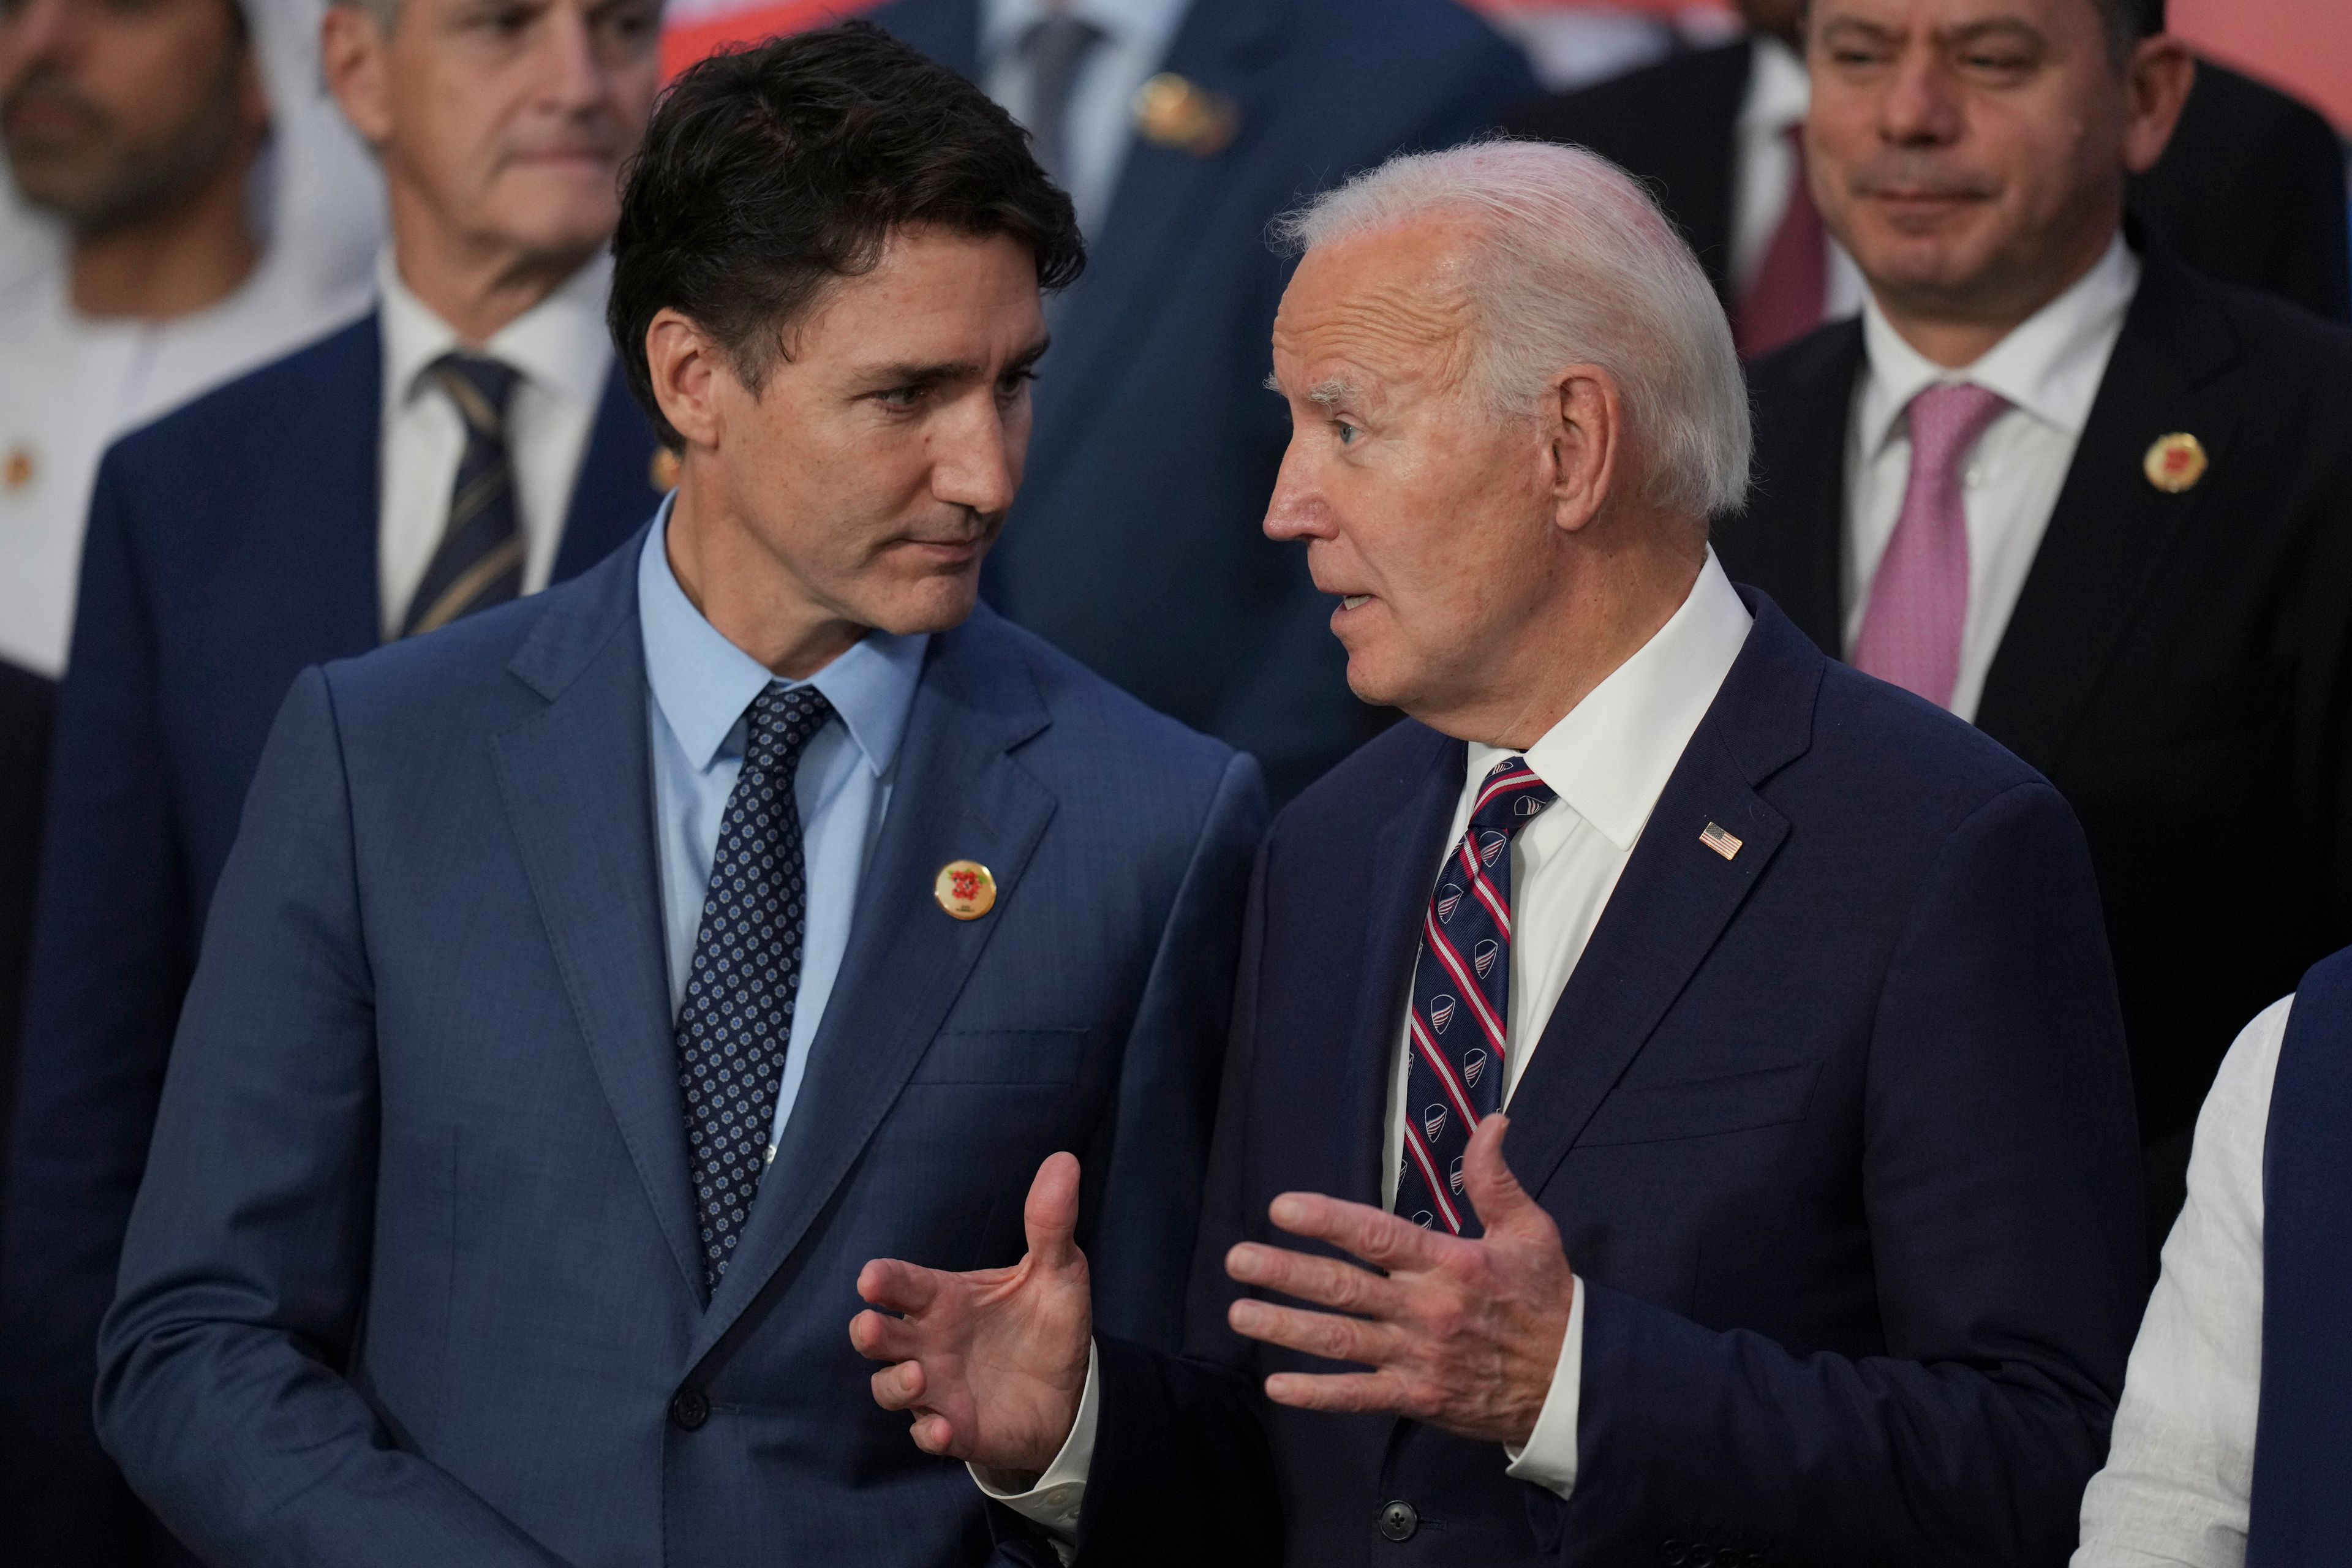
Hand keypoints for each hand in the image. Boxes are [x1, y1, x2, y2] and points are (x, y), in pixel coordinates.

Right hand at [851, 1152, 1093, 1475]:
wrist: (1071, 1390)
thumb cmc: (1046, 1323)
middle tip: (872, 1327)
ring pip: (890, 1389)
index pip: (903, 1284)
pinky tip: (944, 1429)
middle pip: (879, 1337)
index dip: (884, 1280)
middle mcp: (929, 1342)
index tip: (871, 1277)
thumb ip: (1050, 1223)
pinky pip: (928, 1435)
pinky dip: (931, 1434)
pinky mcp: (955, 1428)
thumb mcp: (1058, 1270)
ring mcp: (937, 1388)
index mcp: (944, 1298)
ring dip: (896, 1385)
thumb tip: (1064, 1161)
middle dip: (870, 1333)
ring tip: (918, 1376)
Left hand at [1223, 1114, 1572, 1447]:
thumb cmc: (1547, 1300)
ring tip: (1240, 1313)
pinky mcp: (1419, 1396)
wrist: (1573, 1381)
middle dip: (1285, 1272)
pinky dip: (1318, 1394)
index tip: (1283, 1208)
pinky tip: (1278, 1386)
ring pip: (1341, 1340)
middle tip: (1237, 1260)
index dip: (1328, 1221)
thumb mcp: (1530, 1230)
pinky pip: (1361, 1396)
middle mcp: (1426, 1309)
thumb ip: (1496, 1178)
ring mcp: (1418, 1356)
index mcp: (1450, 1262)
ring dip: (1286, 1327)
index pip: (1378, 1236)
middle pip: (1344, 1287)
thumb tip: (1492, 1122)